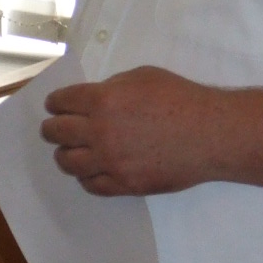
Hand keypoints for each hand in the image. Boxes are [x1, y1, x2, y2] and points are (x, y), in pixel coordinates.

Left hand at [42, 66, 220, 194]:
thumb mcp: (142, 77)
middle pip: (56, 133)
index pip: (61, 102)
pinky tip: (91, 170)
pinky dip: (86, 177)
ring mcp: (110, 161)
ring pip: (67, 162)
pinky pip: (90, 185)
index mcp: (103, 100)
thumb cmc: (181, 98)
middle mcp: (100, 132)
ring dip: (64, 154)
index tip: (54, 106)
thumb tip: (92, 99)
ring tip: (70, 151)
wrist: (211, 134)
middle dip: (52, 128)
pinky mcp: (123, 184)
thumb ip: (111, 87)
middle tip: (54, 129)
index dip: (55, 103)